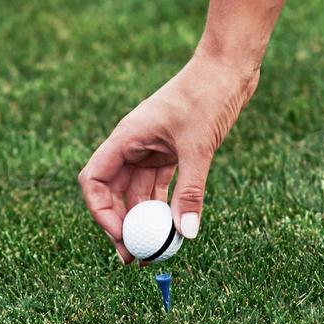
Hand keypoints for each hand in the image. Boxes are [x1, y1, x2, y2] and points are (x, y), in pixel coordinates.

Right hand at [78, 52, 258, 262]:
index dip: (100, 211)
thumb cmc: (207, 95)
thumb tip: (185, 233)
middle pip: (113, 191)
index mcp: (126, 137)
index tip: (120, 236)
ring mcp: (151, 148)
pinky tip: (172, 228)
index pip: (94, 179)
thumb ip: (190, 190)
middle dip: (121, 224)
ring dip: (143, 220)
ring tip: (155, 250)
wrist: (230, 68)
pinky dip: (162, 207)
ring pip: (137, 192)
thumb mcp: (198, 146)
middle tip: (134, 256)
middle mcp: (134, 144)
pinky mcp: (171, 151)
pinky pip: (158, 186)